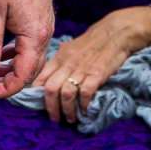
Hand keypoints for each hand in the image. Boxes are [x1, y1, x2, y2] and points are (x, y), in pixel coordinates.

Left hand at [0, 0, 52, 100]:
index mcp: (35, 35)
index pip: (23, 75)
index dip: (6, 89)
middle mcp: (44, 32)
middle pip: (29, 70)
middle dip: (8, 82)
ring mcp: (44, 24)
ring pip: (30, 57)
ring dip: (12, 68)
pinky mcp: (40, 16)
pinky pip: (31, 44)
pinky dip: (17, 54)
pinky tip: (2, 54)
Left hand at [31, 7, 150, 126]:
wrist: (114, 33)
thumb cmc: (91, 42)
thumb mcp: (69, 49)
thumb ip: (59, 64)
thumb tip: (48, 79)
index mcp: (59, 58)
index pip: (41, 77)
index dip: (36, 94)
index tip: (37, 105)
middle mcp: (67, 64)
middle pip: (50, 89)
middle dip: (50, 107)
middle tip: (55, 118)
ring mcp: (81, 69)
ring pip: (66, 93)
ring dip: (67, 110)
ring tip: (71, 118)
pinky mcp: (96, 74)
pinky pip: (85, 93)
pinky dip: (83, 104)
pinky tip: (85, 110)